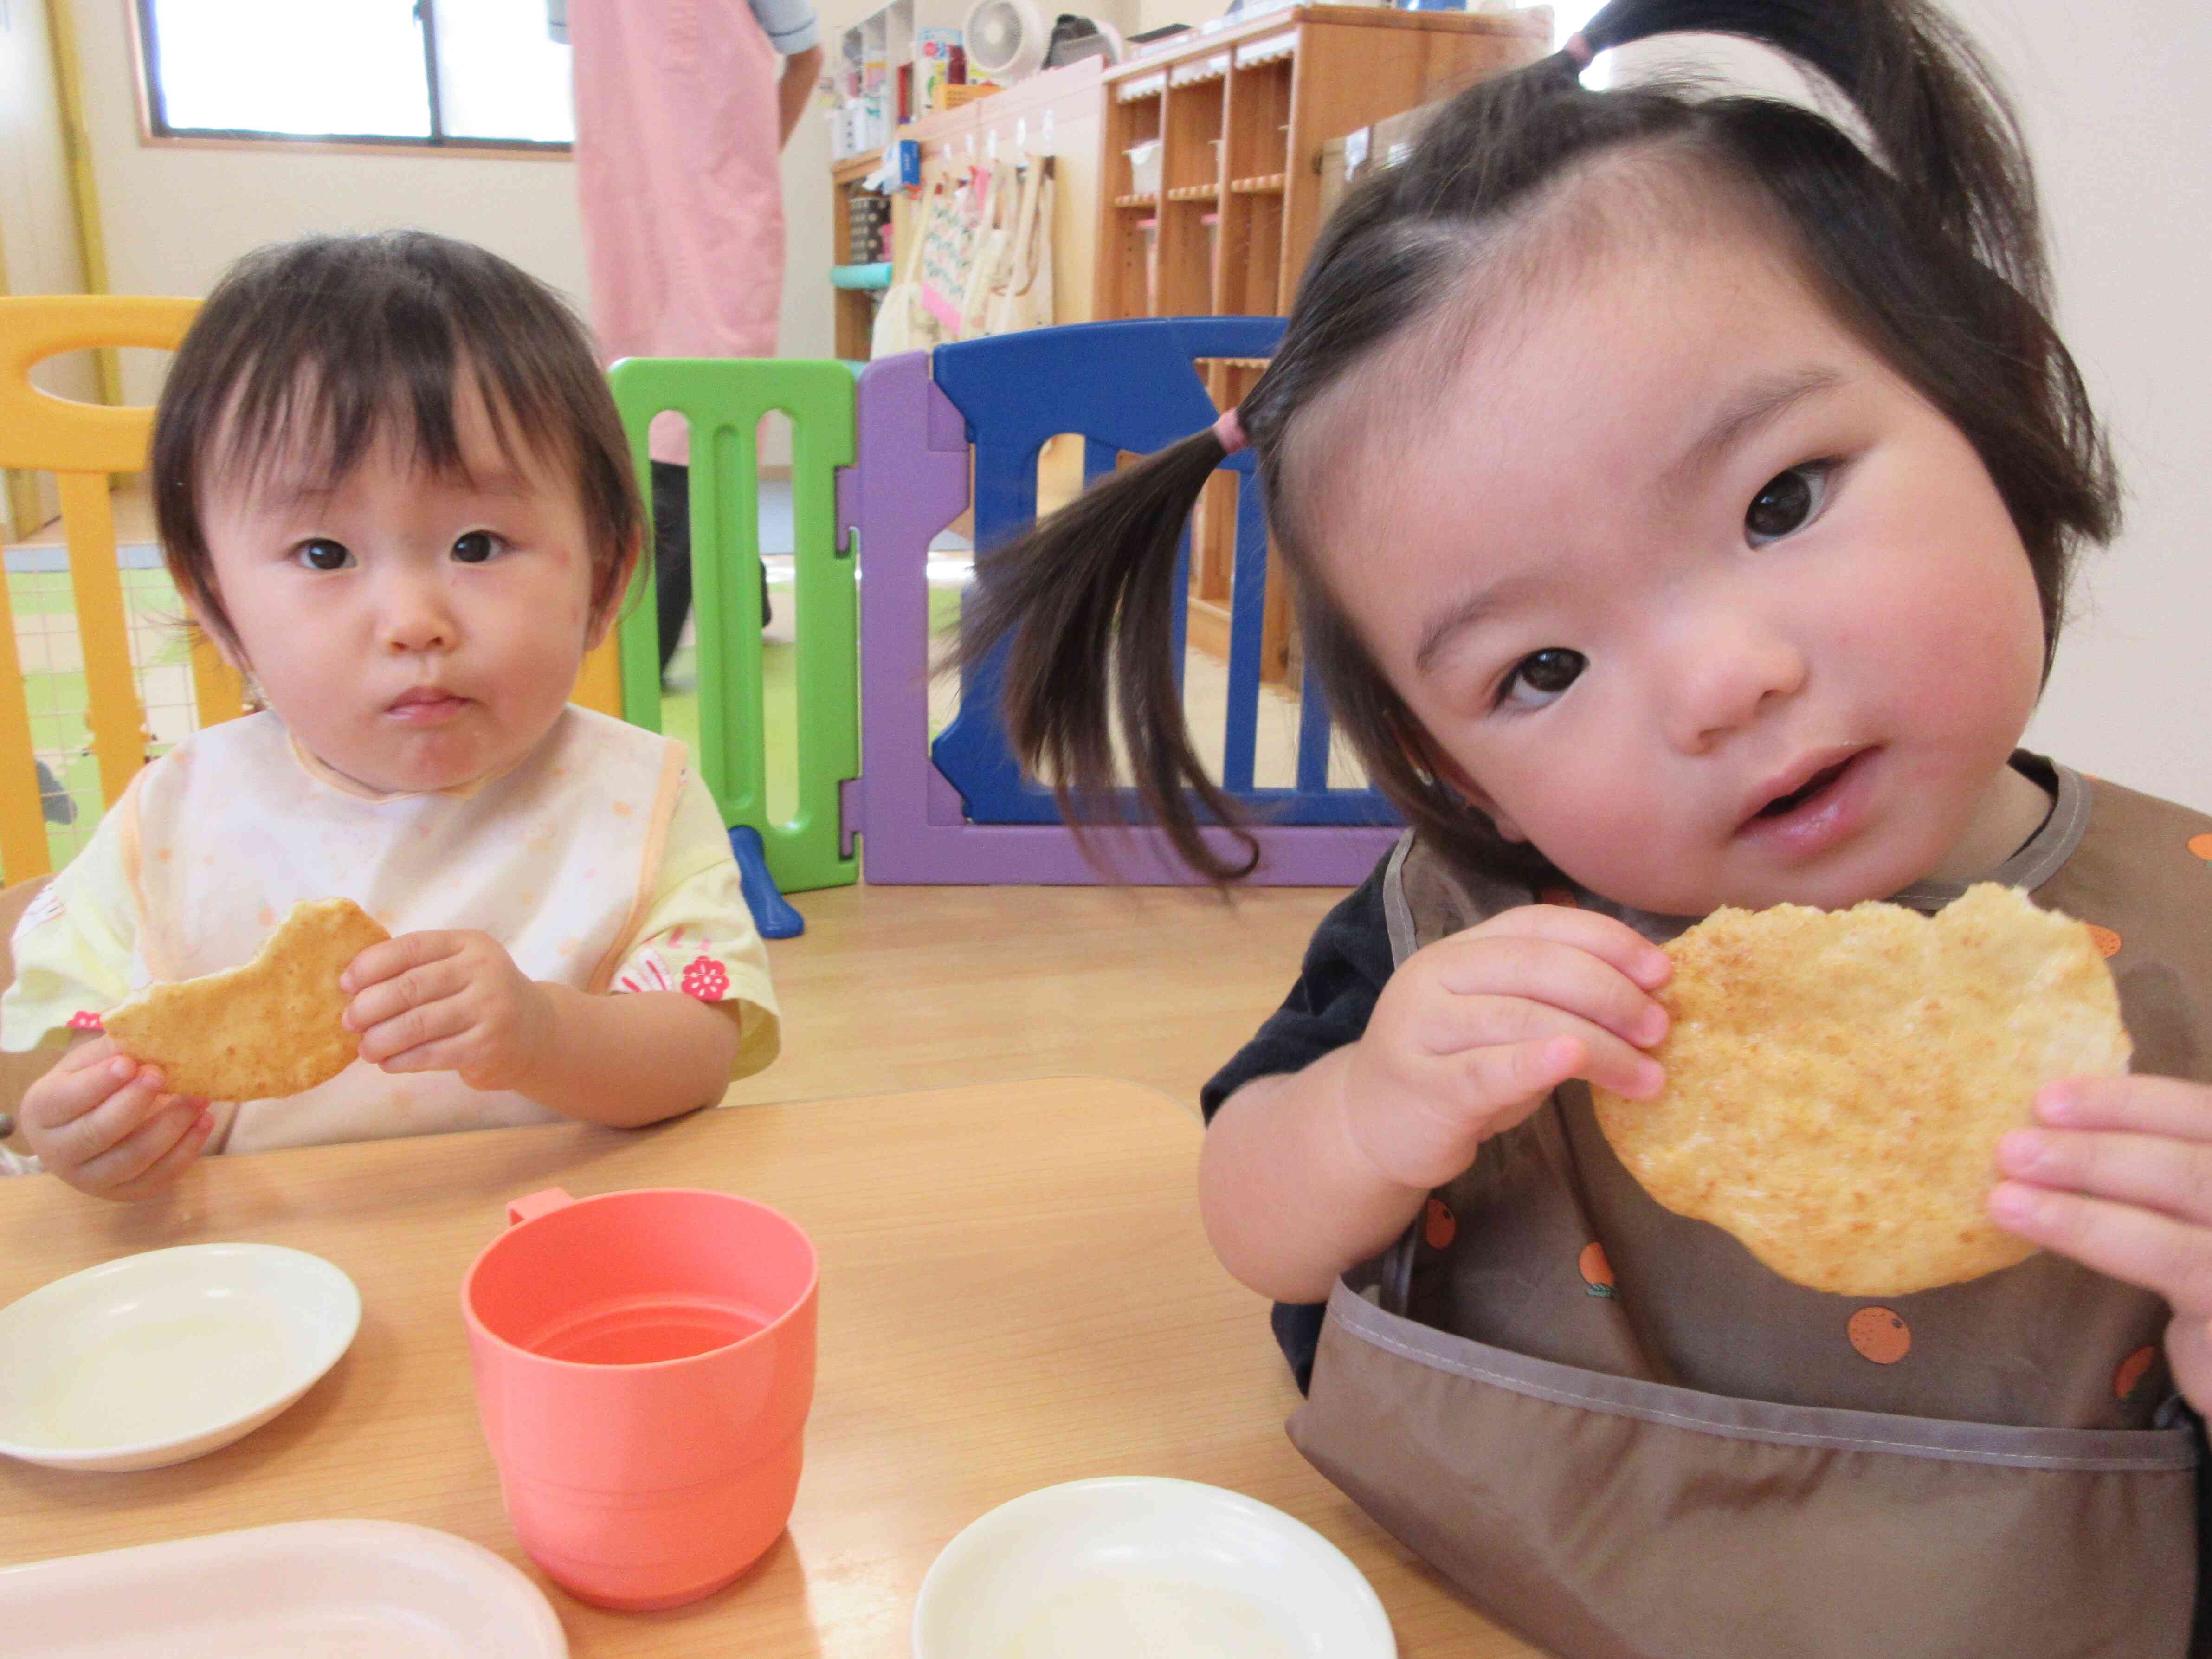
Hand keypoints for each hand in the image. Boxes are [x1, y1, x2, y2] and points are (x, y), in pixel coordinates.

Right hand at [19, 1036, 211, 1200]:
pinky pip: (157, 1178)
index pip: (68, 1099)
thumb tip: (153, 1027)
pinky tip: (205, 1122)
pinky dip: (186, 1151)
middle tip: (164, 1075)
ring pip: (132, 1158)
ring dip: (171, 1126)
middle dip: (135, 1103)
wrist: (90, 1123)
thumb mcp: (91, 1060)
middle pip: (98, 1132)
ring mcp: (90, 1179)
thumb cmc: (92, 1084)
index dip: (99, 1083)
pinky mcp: (123, 1193)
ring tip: (200, 1098)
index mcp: (42, 1110)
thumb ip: (114, 1049)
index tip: (130, 1063)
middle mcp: (58, 1151)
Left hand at [342, 930, 554, 1092]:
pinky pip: (431, 1055)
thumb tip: (350, 986)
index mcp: (469, 944)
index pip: (410, 947)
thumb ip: (416, 968)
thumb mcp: (458, 968)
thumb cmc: (478, 997)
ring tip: (365, 1049)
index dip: (370, 965)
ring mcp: (490, 1008)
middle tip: (348, 1022)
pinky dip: (401, 1061)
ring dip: (380, 1039)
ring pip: (417, 1024)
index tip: (344, 985)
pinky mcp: (488, 1046)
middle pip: (410, 987)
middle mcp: (484, 971)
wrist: (536, 1032)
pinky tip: (388, 1063)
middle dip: (368, 1007)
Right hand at [1338, 904, 1671, 1191]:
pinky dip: (1533, 1063)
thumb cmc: (1453, 1069)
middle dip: (1611, 993)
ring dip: (1599, 1044)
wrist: (1370, 1125)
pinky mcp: (1423, 1087)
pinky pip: (1485, 1070)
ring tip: (1648, 1075)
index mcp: (1460, 950)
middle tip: (1660, 1029)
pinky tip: (1575, 1063)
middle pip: (1535, 966)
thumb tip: (1649, 992)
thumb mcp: (1502, 1021)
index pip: (1538, 925)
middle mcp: (1435, 976)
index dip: (1607, 939)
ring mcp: (1422, 1029)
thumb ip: (1553, 1000)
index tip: (1663, 971)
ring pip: (1521, 1018)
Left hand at [1991, 1075, 2211, 1414]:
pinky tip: (2029, 1222)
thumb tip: (2046, 1120)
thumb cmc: (2202, 1272)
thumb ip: (2144, 1165)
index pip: (2198, 1112)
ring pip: (2181, 1192)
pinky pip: (2171, 1258)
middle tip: (2011, 1146)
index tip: (2047, 1098)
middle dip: (2096, 1146)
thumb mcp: (2179, 1210)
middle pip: (2190, 1158)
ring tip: (2004, 1192)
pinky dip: (2092, 1233)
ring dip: (2084, 1185)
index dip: (2127, 1100)